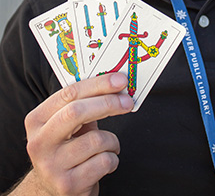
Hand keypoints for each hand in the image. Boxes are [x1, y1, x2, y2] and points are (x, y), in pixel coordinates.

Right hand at [24, 73, 132, 195]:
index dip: (98, 84)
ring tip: (109, 145)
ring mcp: (51, 166)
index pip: (69, 93)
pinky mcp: (68, 185)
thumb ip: (84, 104)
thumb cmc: (68, 148)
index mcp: (37, 120)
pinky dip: (112, 158)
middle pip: (77, 112)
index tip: (120, 80)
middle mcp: (39, 142)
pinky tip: (105, 161)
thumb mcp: (68, 125)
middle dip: (107, 104)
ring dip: (112, 140)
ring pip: (95, 140)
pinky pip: (103, 162)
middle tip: (127, 102)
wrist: (54, 190)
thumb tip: (115, 84)